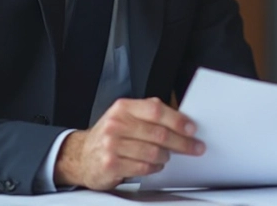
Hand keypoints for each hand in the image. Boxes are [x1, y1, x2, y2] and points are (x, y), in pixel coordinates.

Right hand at [53, 97, 203, 189]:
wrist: (81, 155)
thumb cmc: (110, 135)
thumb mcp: (125, 116)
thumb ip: (149, 114)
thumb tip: (181, 119)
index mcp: (123, 108)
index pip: (156, 110)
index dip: (177, 120)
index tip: (192, 128)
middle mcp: (116, 124)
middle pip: (159, 133)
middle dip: (182, 142)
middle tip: (194, 147)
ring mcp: (112, 145)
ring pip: (153, 152)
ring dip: (166, 156)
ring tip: (167, 156)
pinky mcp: (111, 164)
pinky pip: (143, 167)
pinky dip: (154, 167)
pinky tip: (155, 164)